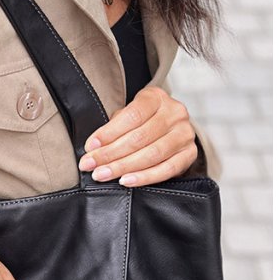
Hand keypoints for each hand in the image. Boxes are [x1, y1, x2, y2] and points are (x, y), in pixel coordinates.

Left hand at [77, 85, 198, 187]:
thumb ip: (114, 127)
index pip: (131, 116)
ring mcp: (185, 134)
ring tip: (103, 174)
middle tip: (91, 165)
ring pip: (152, 155)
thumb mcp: (129, 114)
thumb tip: (94, 148)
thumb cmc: (143, 120)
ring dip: (123, 167)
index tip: (90, 147)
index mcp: (156, 98)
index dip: (108, 133)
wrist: (170, 127)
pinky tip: (127, 181)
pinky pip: (166, 170)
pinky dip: (144, 177)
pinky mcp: (189, 154)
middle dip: (110, 154)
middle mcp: (175, 113)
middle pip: (139, 137)